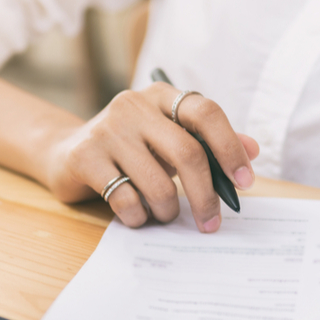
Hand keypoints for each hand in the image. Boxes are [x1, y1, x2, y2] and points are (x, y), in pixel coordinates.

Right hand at [44, 82, 258, 231]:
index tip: (244, 183)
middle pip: (187, 153)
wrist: (65, 152)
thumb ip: (207, 143)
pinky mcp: (85, 157)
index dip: (230, 148)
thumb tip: (253, 150)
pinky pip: (126, 199)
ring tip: (163, 213)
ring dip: (167, 210)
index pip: (206, 113)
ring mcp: (106, 130)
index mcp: (160, 96)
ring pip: (157, 183)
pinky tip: (136, 215)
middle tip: (211, 223)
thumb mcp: (167, 139)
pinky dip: (139, 217)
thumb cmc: (129, 149)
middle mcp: (133, 105)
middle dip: (205, 196)